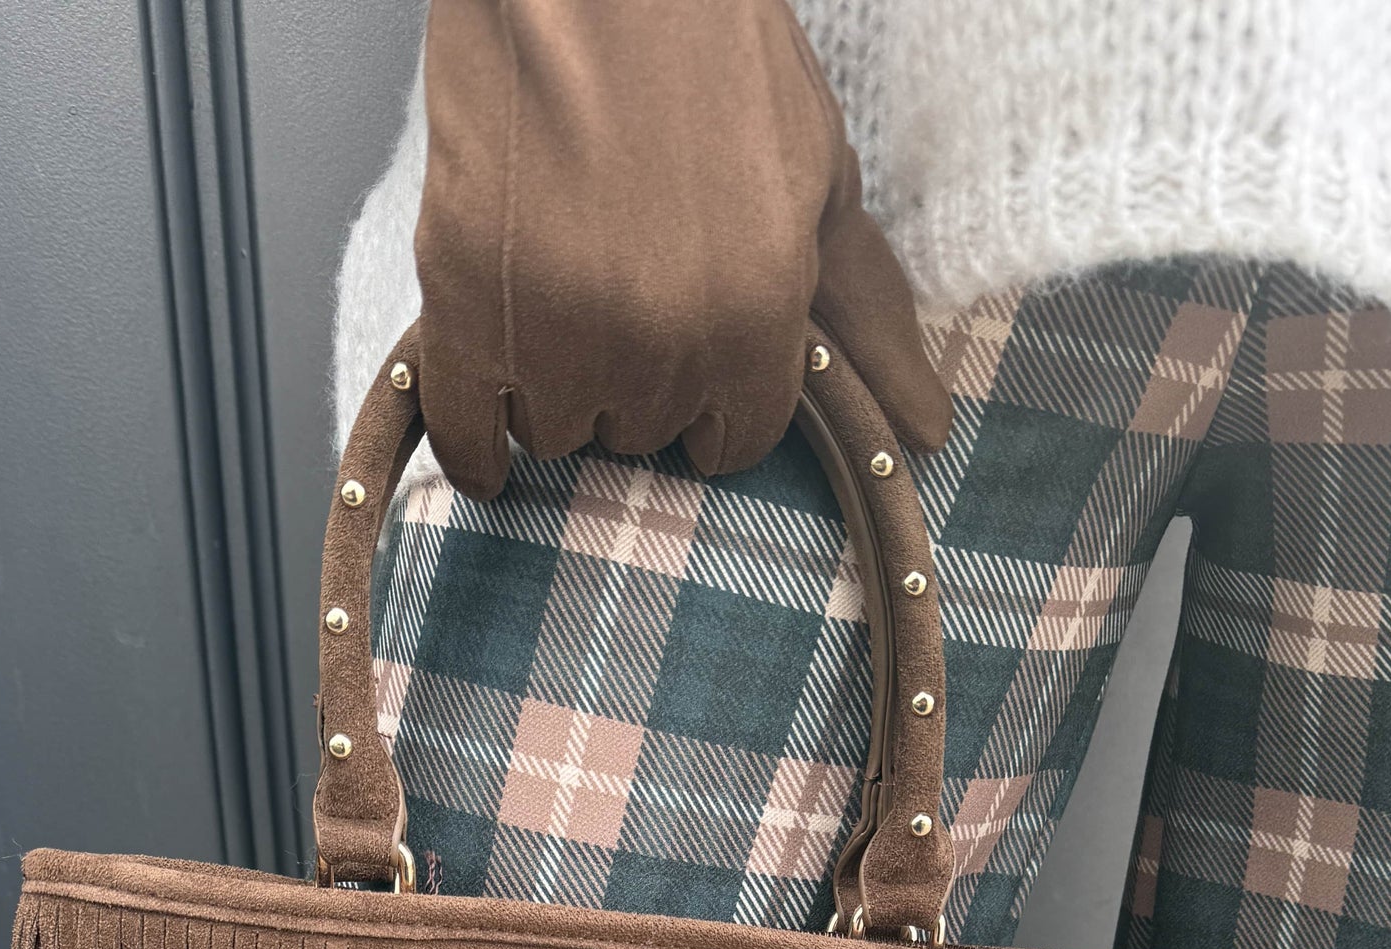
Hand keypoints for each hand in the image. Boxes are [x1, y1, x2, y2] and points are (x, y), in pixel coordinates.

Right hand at [414, 0, 951, 496]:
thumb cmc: (708, 54)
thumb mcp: (818, 177)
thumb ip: (865, 314)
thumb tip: (927, 430)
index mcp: (755, 316)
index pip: (735, 438)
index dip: (714, 395)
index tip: (691, 347)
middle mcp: (661, 346)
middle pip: (647, 432)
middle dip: (640, 373)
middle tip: (621, 279)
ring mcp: (556, 335)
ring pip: (562, 431)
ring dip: (559, 382)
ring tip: (556, 287)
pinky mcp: (463, 312)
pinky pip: (471, 438)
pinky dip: (476, 448)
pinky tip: (486, 452)